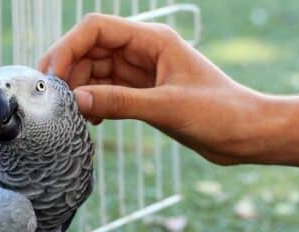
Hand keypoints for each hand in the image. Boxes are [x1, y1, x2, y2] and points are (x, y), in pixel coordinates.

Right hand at [39, 13, 261, 164]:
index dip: (68, 47)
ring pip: (99, 73)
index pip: (97, 30)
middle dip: (71, 71)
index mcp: (153, 40)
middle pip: (93, 50)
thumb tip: (77, 101)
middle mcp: (146, 52)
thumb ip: (120, 102)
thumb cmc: (220, 113)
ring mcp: (146, 74)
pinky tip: (93, 121)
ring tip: (73, 115)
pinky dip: (97, 103)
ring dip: (82, 90)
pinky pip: (111, 92)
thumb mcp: (167, 107)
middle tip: (55, 100)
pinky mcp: (148, 95)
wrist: (246, 134)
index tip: (52, 75)